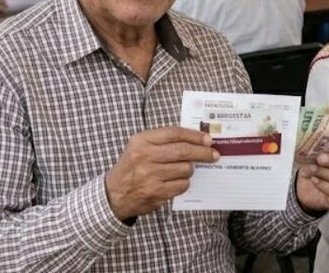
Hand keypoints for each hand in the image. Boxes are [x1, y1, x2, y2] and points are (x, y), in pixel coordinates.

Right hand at [104, 127, 218, 220]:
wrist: (114, 194)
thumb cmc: (133, 167)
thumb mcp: (140, 147)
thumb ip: (163, 141)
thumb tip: (197, 139)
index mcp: (141, 141)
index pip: (174, 133)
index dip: (194, 135)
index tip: (208, 139)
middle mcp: (144, 157)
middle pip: (183, 151)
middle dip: (203, 152)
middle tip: (214, 154)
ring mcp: (150, 176)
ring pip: (185, 169)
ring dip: (190, 170)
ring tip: (185, 170)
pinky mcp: (155, 192)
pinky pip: (181, 185)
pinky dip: (183, 183)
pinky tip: (176, 182)